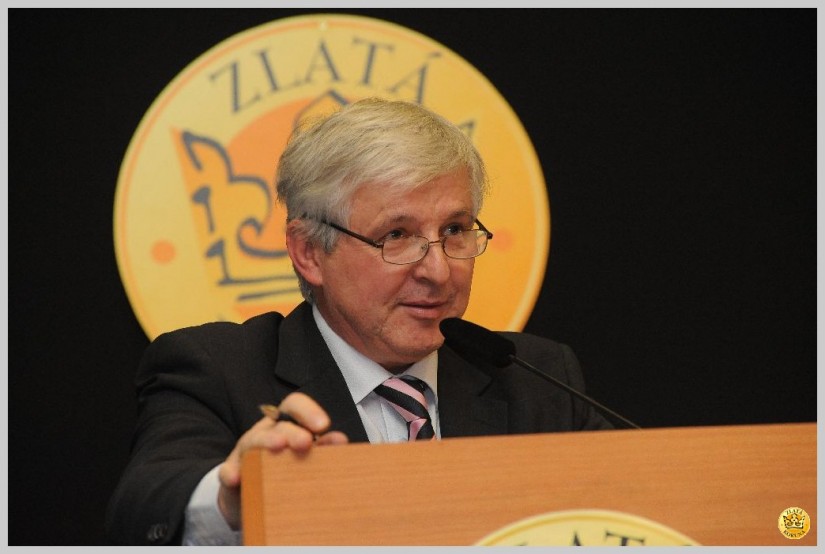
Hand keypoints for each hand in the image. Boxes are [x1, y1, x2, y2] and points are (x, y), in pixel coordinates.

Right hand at [216, 392, 348, 528]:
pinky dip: (230, 473)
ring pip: (252, 442)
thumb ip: (322, 446)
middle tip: (305, 442)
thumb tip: (341, 440)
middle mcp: (265, 432)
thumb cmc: (284, 467)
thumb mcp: (303, 455)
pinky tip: (235, 478)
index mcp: (285, 424)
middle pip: (277, 425)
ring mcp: (245, 451)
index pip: (294, 405)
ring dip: (265, 443)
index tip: (323, 425)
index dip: (308, 410)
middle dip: (292, 431)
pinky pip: (228, 470)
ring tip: (277, 446)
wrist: (249, 493)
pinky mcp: (232, 473)